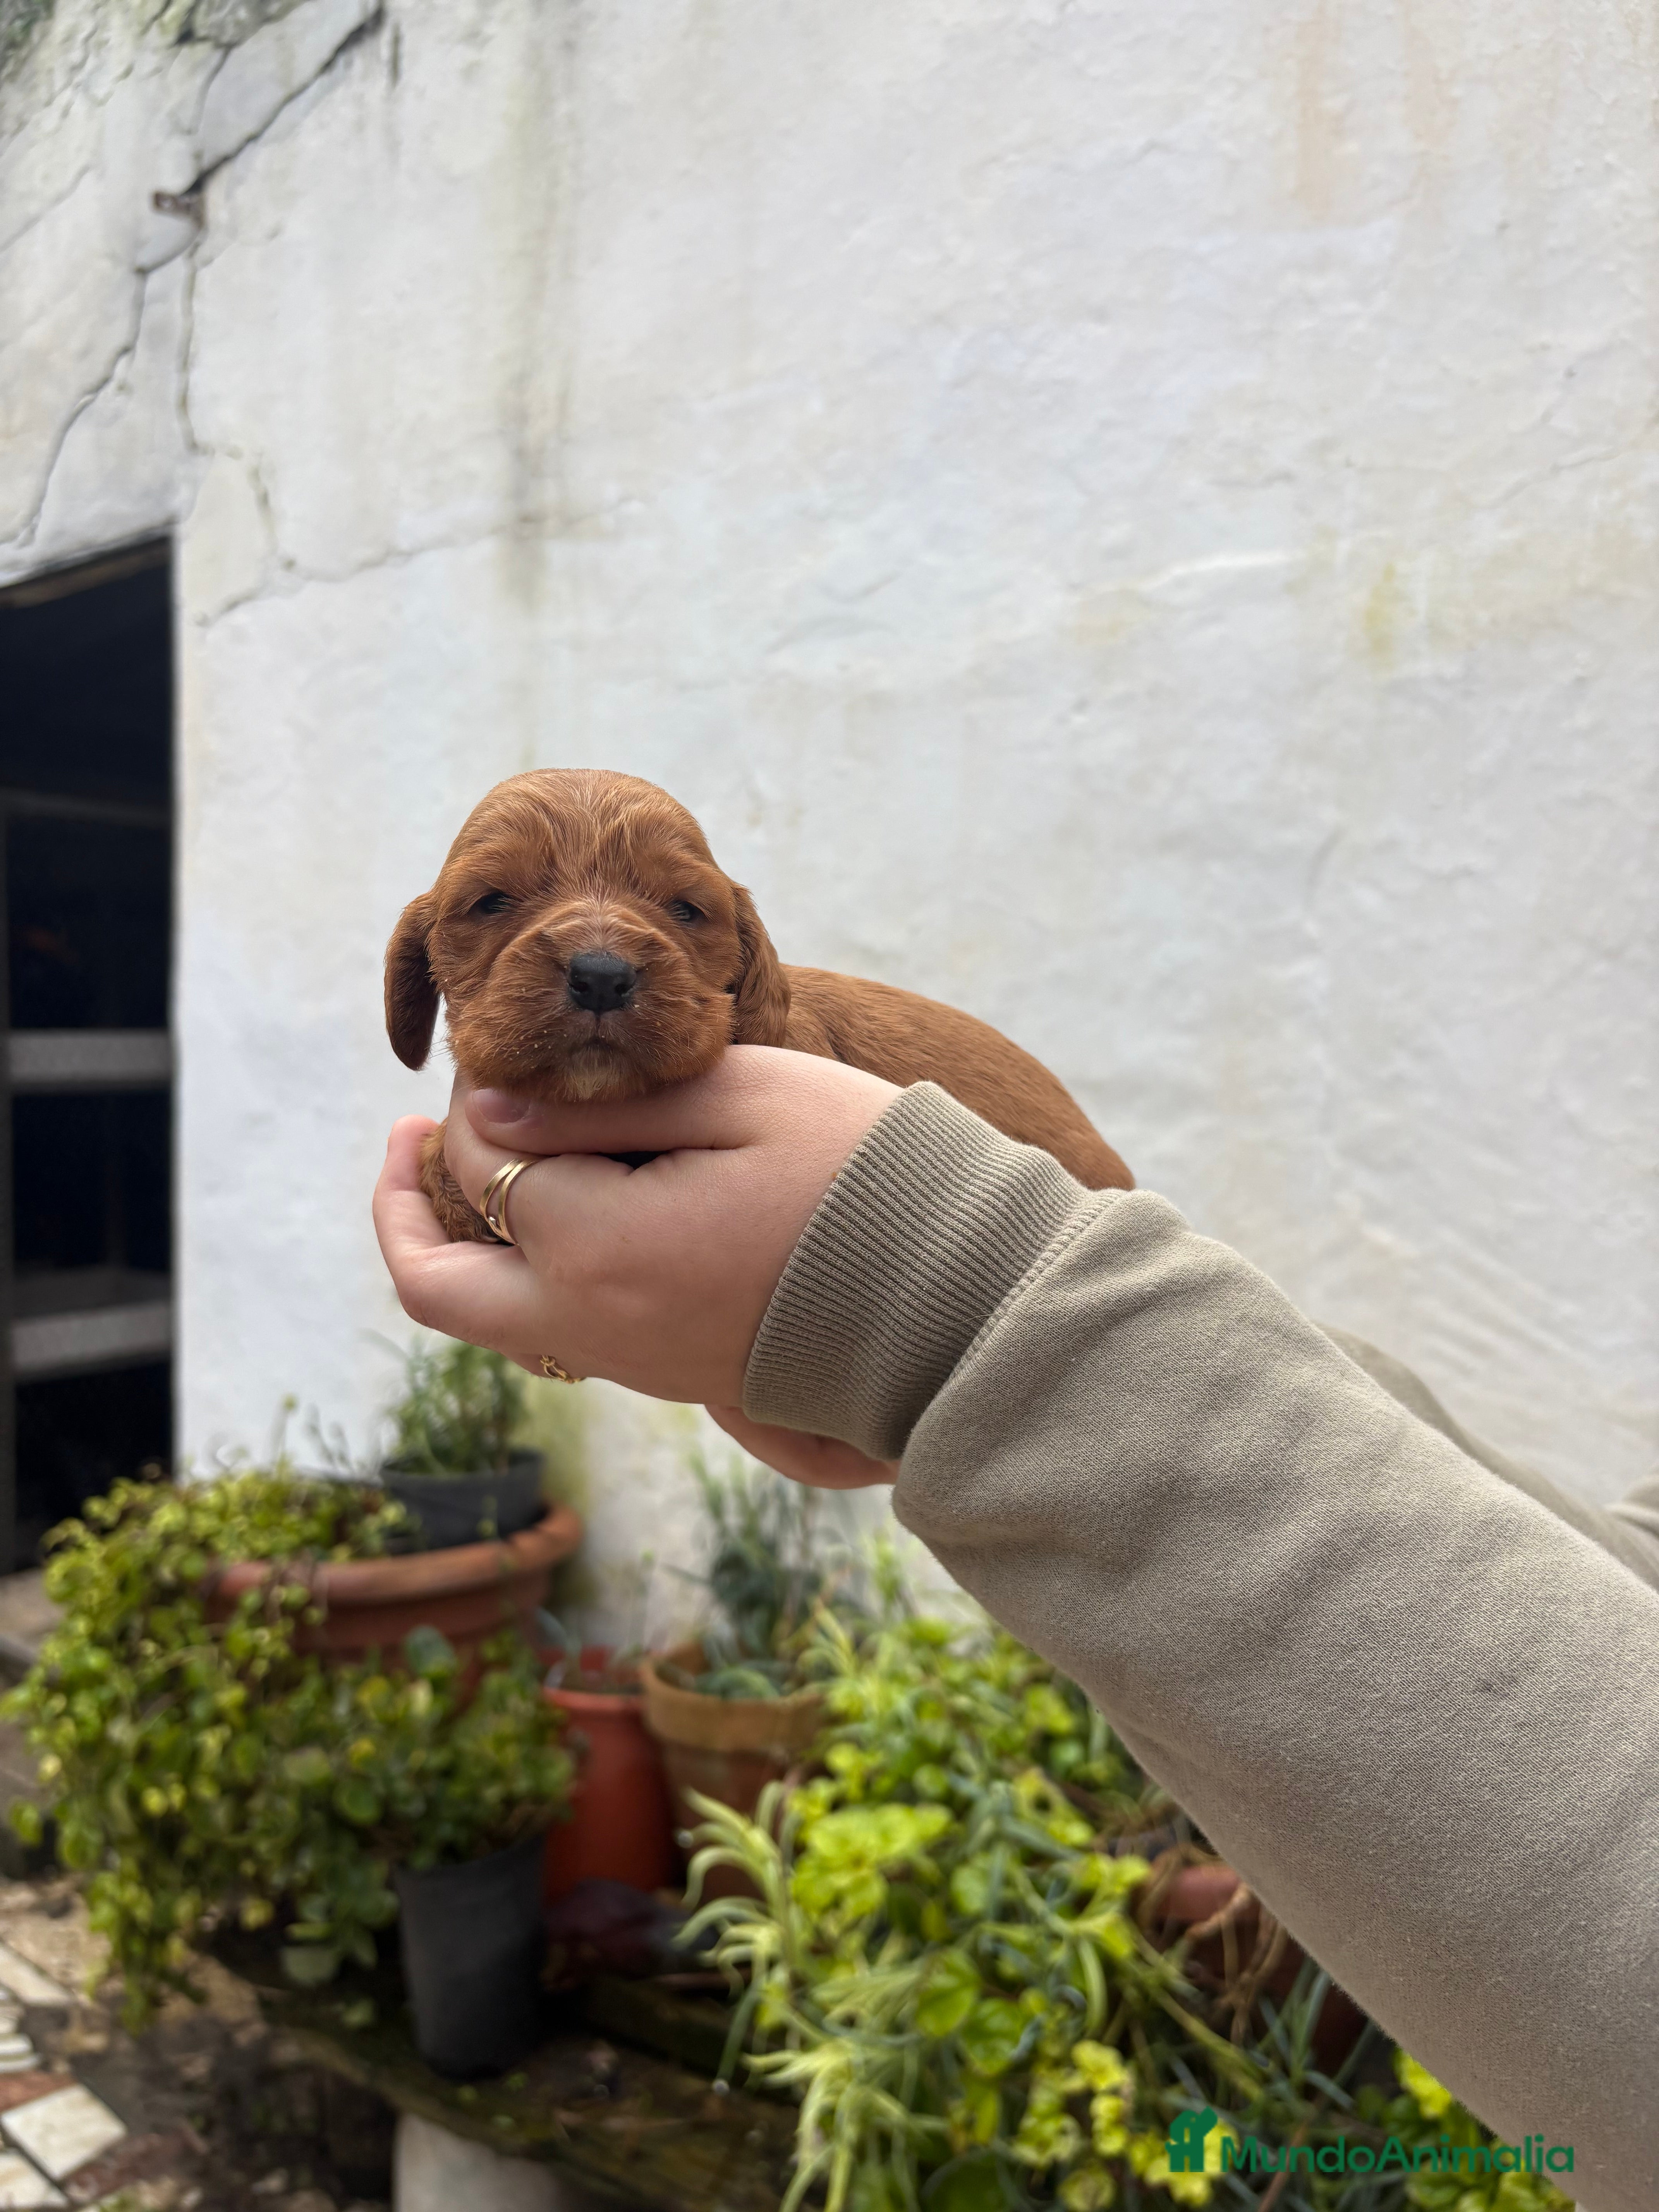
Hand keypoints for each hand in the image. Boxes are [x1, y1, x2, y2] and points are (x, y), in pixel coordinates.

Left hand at [372, 1047, 901, 1487]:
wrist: (952, 1291)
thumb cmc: (855, 1171)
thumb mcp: (735, 1098)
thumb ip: (598, 1108)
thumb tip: (486, 1114)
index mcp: (598, 1245)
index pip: (485, 1162)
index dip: (483, 1101)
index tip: (513, 1054)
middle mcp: (590, 1321)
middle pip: (434, 1288)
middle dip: (401, 1212)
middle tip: (405, 1140)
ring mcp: (625, 1359)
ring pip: (488, 1316)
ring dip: (463, 1242)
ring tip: (484, 1159)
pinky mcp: (663, 1373)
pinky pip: (552, 1329)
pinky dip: (524, 1272)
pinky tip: (562, 1207)